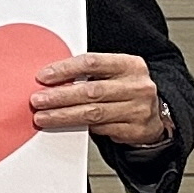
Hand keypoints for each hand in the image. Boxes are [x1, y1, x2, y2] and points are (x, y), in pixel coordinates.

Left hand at [31, 52, 168, 145]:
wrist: (155, 113)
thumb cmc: (126, 90)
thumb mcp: (114, 74)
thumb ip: (89, 73)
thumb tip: (51, 78)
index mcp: (130, 65)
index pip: (92, 63)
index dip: (65, 69)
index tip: (44, 76)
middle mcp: (136, 86)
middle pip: (91, 91)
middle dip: (59, 96)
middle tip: (38, 100)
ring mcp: (138, 109)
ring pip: (93, 113)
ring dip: (63, 115)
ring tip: (43, 116)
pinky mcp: (134, 130)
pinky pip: (100, 128)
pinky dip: (79, 126)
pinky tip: (64, 125)